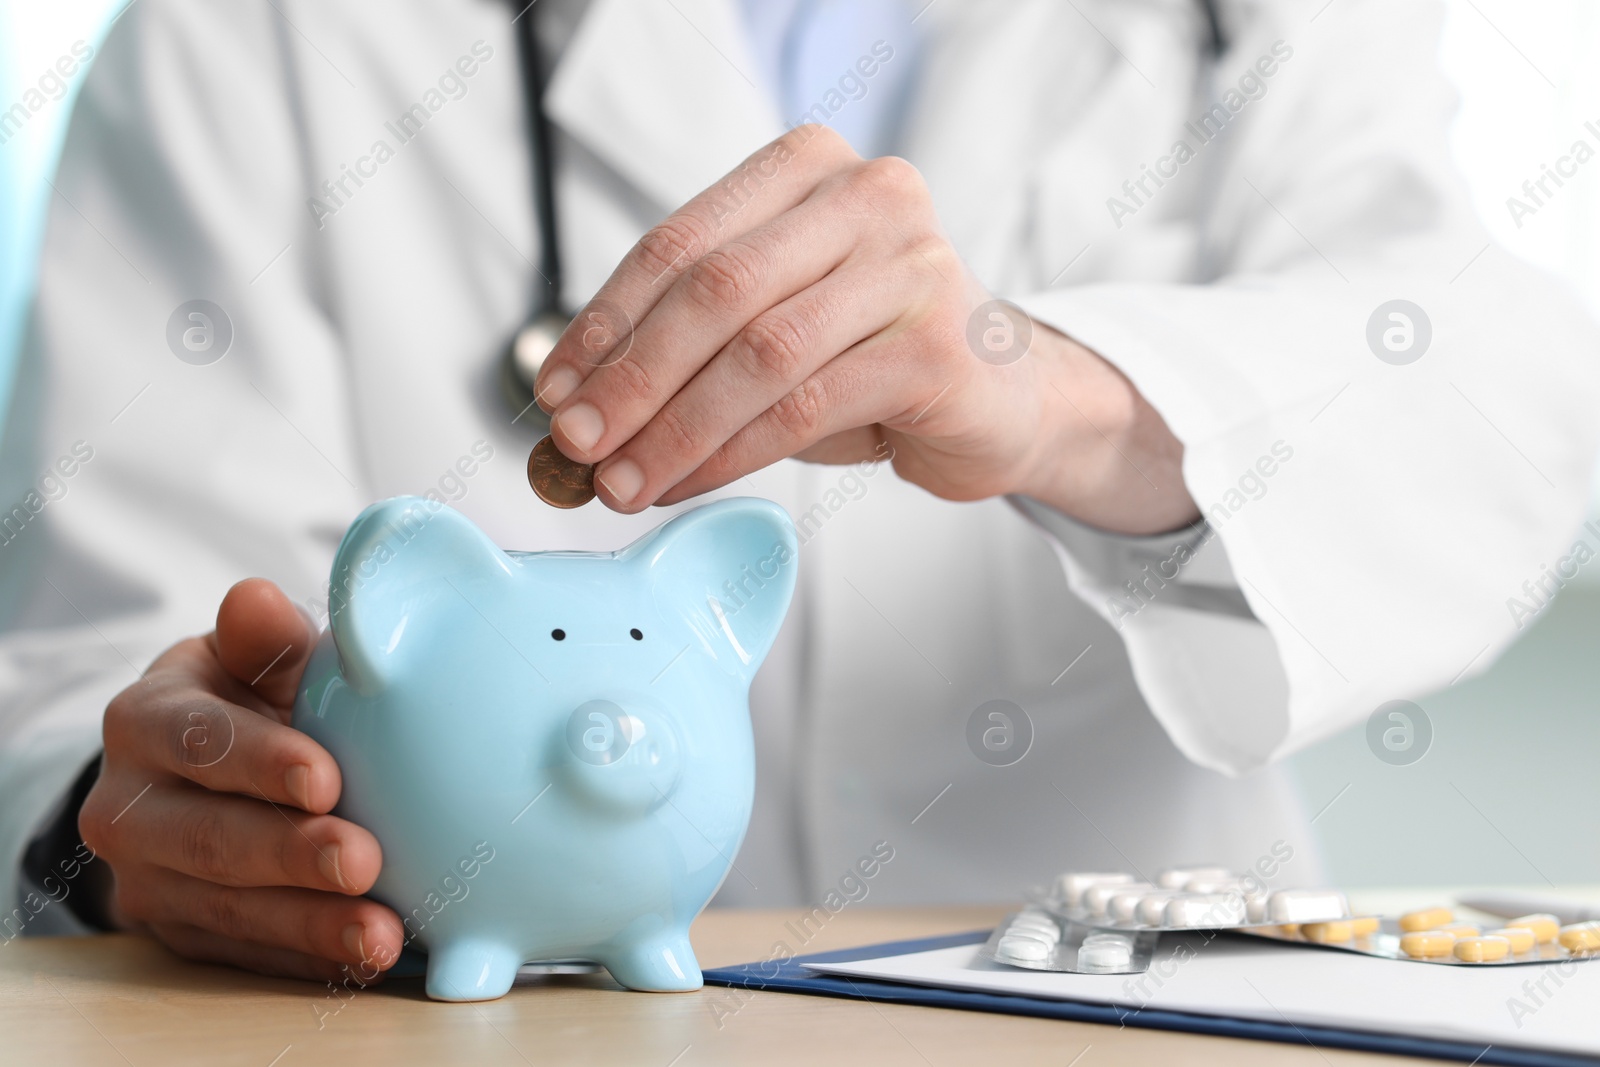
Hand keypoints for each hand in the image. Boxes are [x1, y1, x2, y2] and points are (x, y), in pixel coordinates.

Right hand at [79, 579, 403, 981]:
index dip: (259, 762)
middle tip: (363, 861)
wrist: (217, 766)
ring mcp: (149, 877)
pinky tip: (362, 956)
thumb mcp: (258, 657)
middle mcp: (128, 806)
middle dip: (289, 855)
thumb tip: (257, 600)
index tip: (326, 779)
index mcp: (145, 720)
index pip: (197, 740)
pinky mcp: (182, 931)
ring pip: (227, 907)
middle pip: (209, 837)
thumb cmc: (256, 698)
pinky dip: (306, 957)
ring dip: (309, 924)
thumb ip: (266, 638)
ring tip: (381, 932)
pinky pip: (243, 953)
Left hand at [534, 125, 1197, 534]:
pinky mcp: (936, 346)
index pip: (681, 241)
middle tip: (576, 443)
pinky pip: (805, 407)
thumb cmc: (871, 355)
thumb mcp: (776, 321)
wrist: (999, 395)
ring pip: (758, 354)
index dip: (605, 321)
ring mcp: (912, 265)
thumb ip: (691, 338)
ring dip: (674, 429)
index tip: (555, 389)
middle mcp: (870, 195)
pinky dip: (730, 454)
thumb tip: (577, 401)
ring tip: (621, 482)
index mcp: (811, 167)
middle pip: (714, 290)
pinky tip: (687, 484)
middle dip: (631, 377)